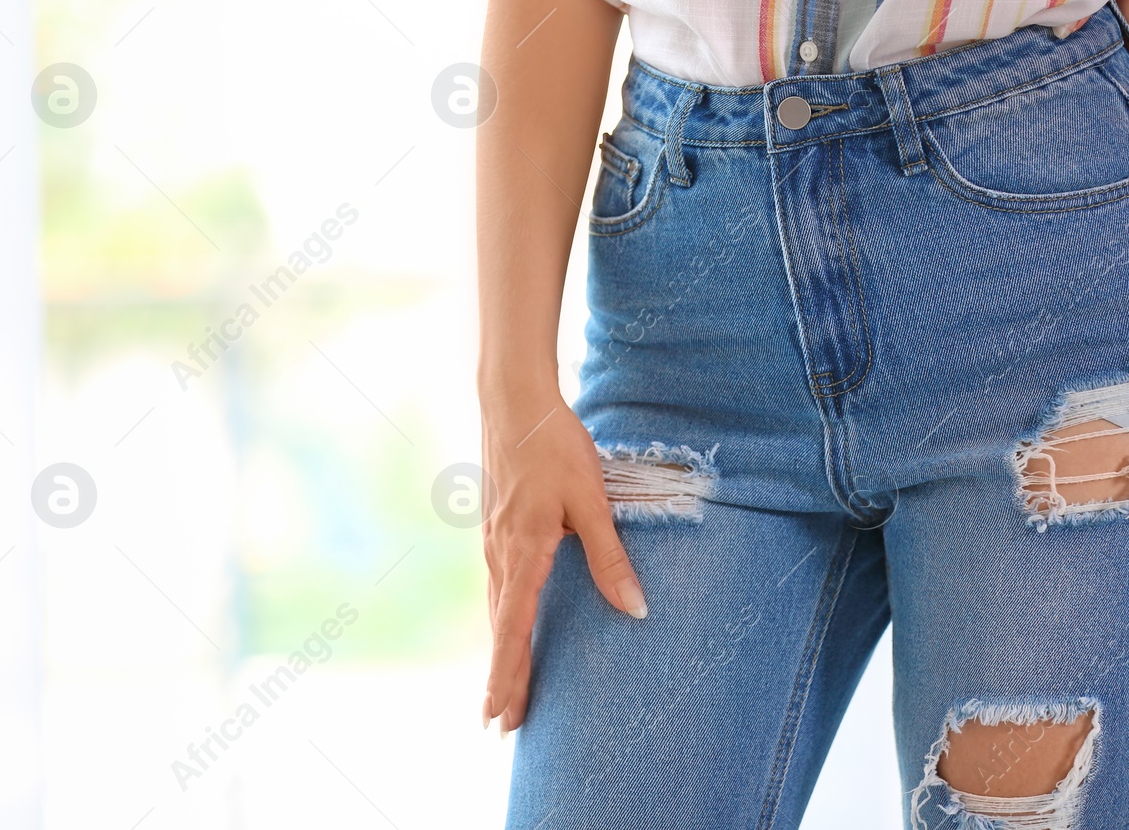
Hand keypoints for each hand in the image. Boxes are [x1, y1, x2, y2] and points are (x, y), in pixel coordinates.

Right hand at [479, 392, 645, 735]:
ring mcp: (492, 541)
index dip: (506, 676)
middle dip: (501, 678)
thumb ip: (610, 557)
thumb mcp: (591, 501)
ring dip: (499, 652)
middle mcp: (499, 554)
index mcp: (522, 553)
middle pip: (500, 630)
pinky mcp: (495, 527)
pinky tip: (507, 624)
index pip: (512, 631)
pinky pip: (496, 586)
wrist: (513, 402)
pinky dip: (500, 620)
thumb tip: (636, 610)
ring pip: (496, 609)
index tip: (498, 717)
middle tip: (501, 726)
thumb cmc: (554, 447)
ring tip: (503, 689)